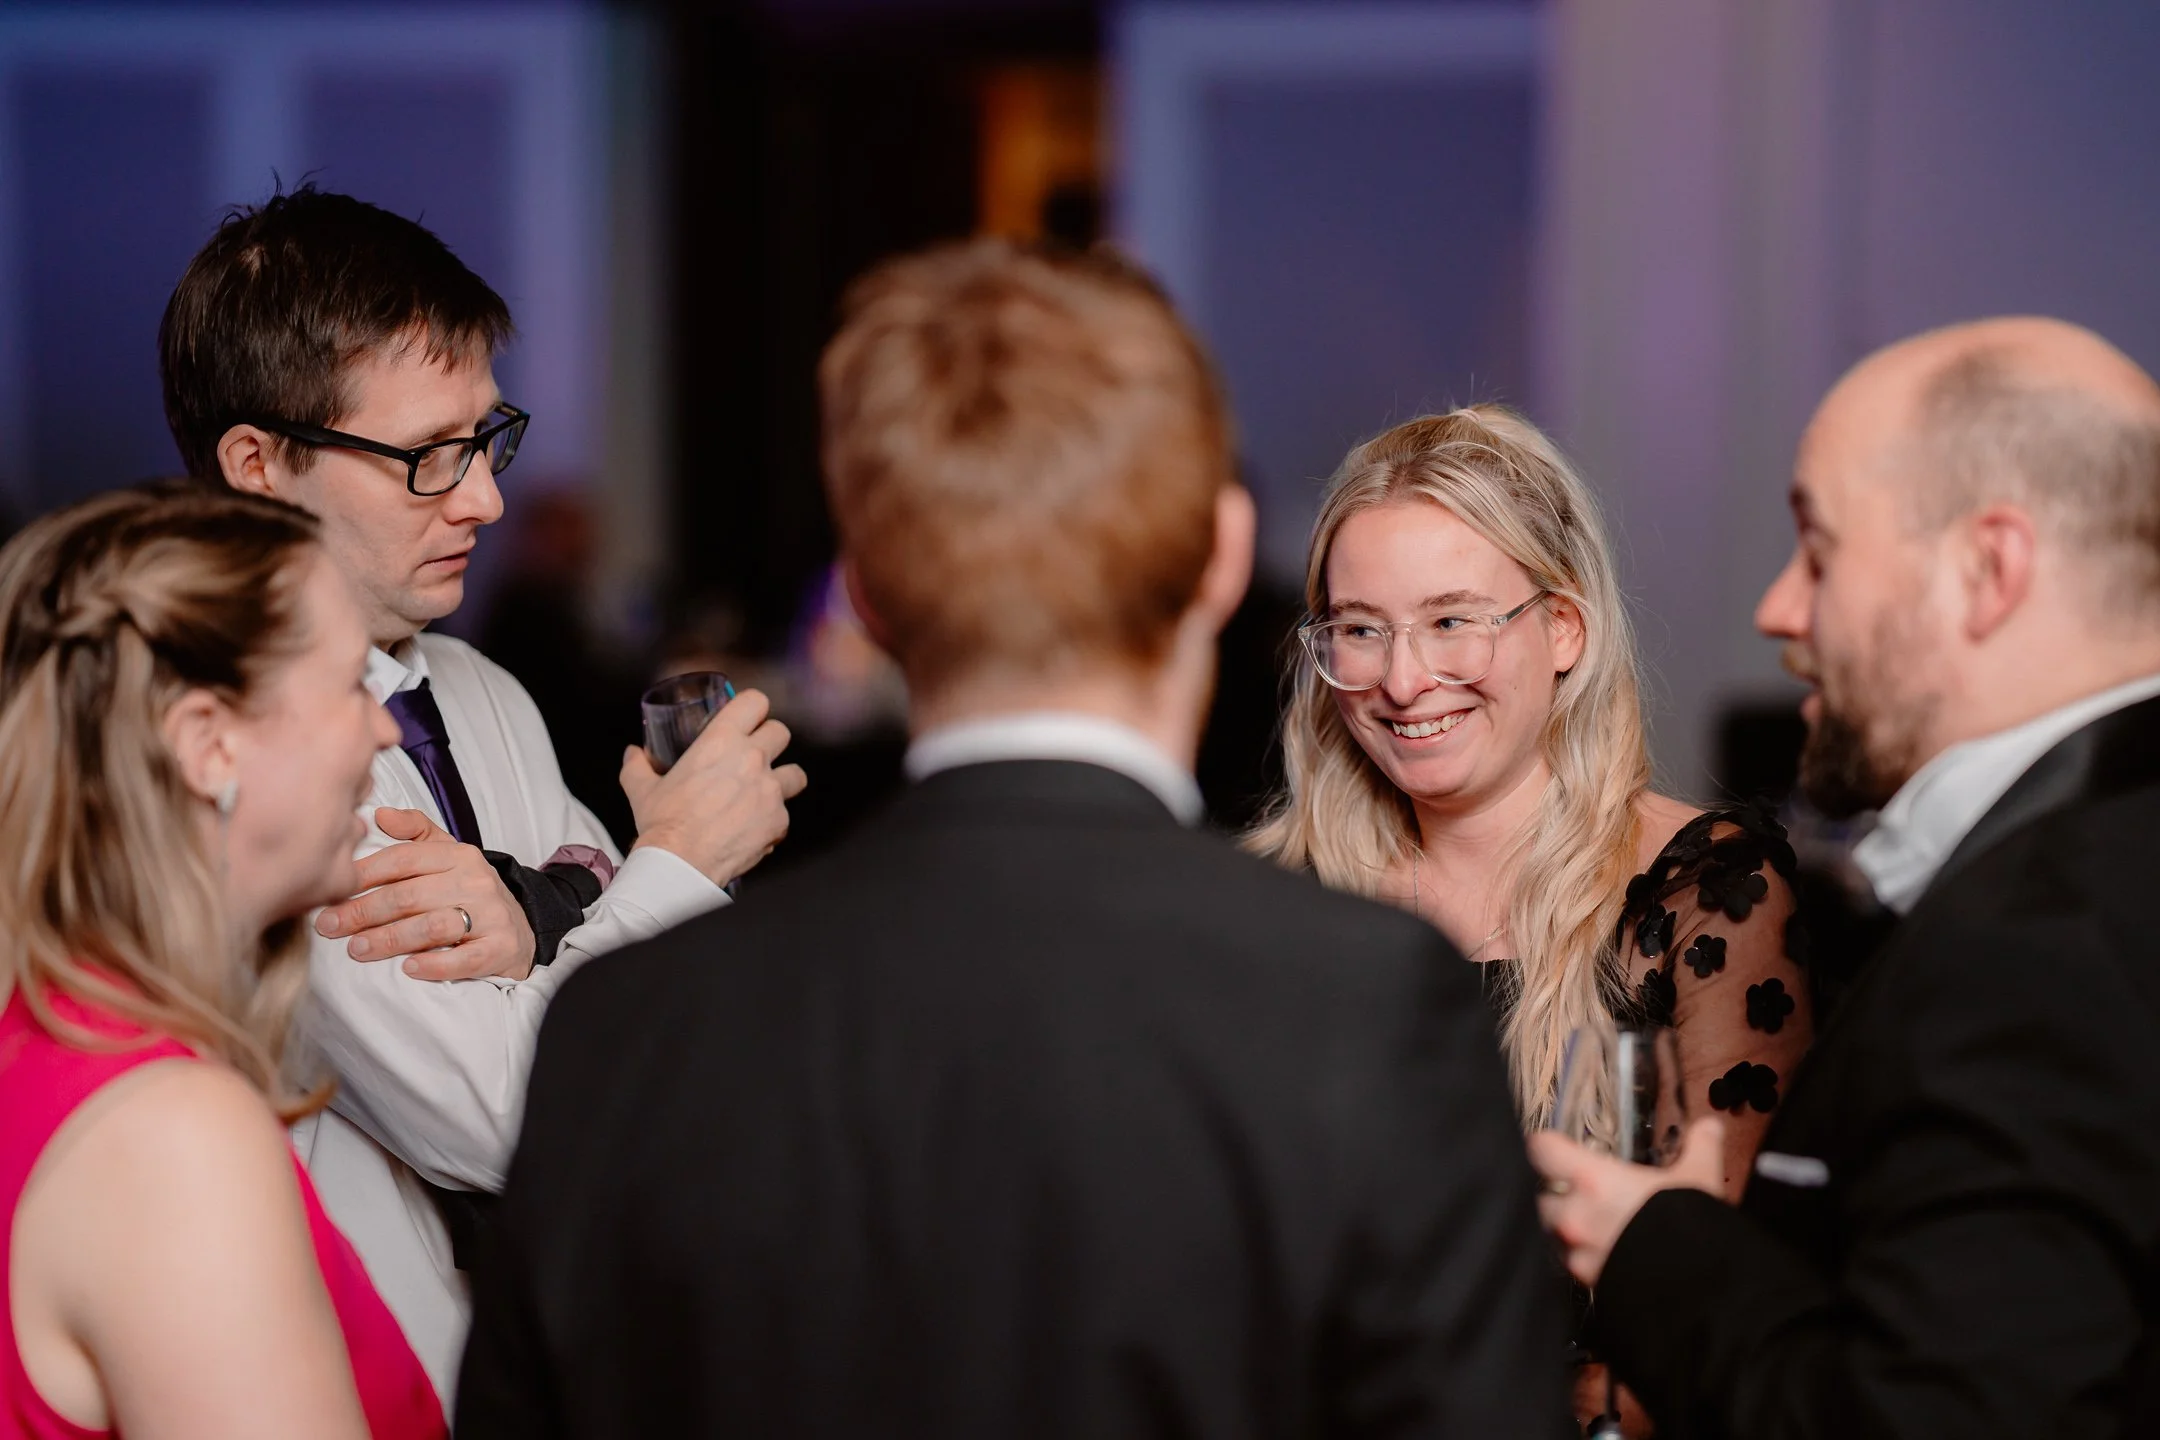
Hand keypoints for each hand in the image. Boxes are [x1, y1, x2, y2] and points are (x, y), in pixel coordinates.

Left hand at [315, 808, 537, 981]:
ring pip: (432, 927)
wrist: (523, 928)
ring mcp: (491, 915)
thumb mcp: (448, 855)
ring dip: (389, 940)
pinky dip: (434, 965)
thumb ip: (415, 832)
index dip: (363, 875)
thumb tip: (379, 814)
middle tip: (330, 926)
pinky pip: (464, 959)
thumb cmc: (470, 893)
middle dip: (363, 911)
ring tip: (357, 949)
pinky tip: (408, 969)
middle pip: (410, 895)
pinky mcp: (501, 948)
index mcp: (459, 855)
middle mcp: (476, 881)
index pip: (403, 860)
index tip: (330, 890)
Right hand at [620, 687, 806, 886]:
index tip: (748, 719)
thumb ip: (638, 765)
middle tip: (754, 757)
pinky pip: (785, 814)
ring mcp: (770, 790)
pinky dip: (773, 820)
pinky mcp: (779, 820)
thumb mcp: (641, 788)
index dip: (754, 709)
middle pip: (781, 732)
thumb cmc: (662, 823)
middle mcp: (752, 759)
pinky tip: (753, 828)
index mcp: (721, 741)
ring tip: (765, 792)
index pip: (756, 701)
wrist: (680, 864)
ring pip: (796, 772)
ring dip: (783, 779)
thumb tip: (634, 753)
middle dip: (770, 742)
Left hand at [1529, 1116, 1726, 1286]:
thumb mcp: (1699, 1179)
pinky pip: (1570, 1263)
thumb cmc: (1692, 1228)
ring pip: (1552, 1231)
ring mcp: (1576, 1251)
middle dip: (1556, 1193)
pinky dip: (1580, 1256)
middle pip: (1541, 1194)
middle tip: (1579, 1192)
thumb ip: (1700, 1146)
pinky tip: (1604, 1253)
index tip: (1556, 1146)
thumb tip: (1710, 1127)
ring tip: (1592, 1225)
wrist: (1700, 1287)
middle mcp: (1575, 1214)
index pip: (1542, 1149)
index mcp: (1593, 1180)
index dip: (1547, 1145)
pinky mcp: (1585, 1281)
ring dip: (1565, 1226)